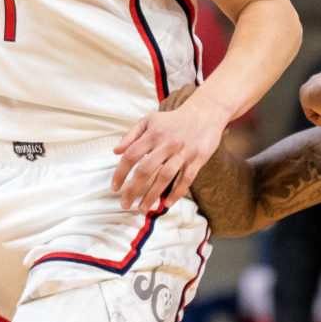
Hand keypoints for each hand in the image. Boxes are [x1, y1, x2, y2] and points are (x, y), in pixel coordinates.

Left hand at [111, 91, 232, 211]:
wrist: (205, 113)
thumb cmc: (173, 120)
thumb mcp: (150, 121)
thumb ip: (131, 135)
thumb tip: (116, 151)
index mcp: (153, 134)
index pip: (131, 155)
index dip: (120, 173)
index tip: (115, 187)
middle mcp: (167, 144)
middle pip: (146, 169)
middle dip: (133, 189)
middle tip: (125, 204)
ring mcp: (183, 152)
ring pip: (165, 177)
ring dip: (152, 195)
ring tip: (142, 208)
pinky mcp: (197, 159)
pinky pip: (186, 179)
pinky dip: (177, 192)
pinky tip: (167, 203)